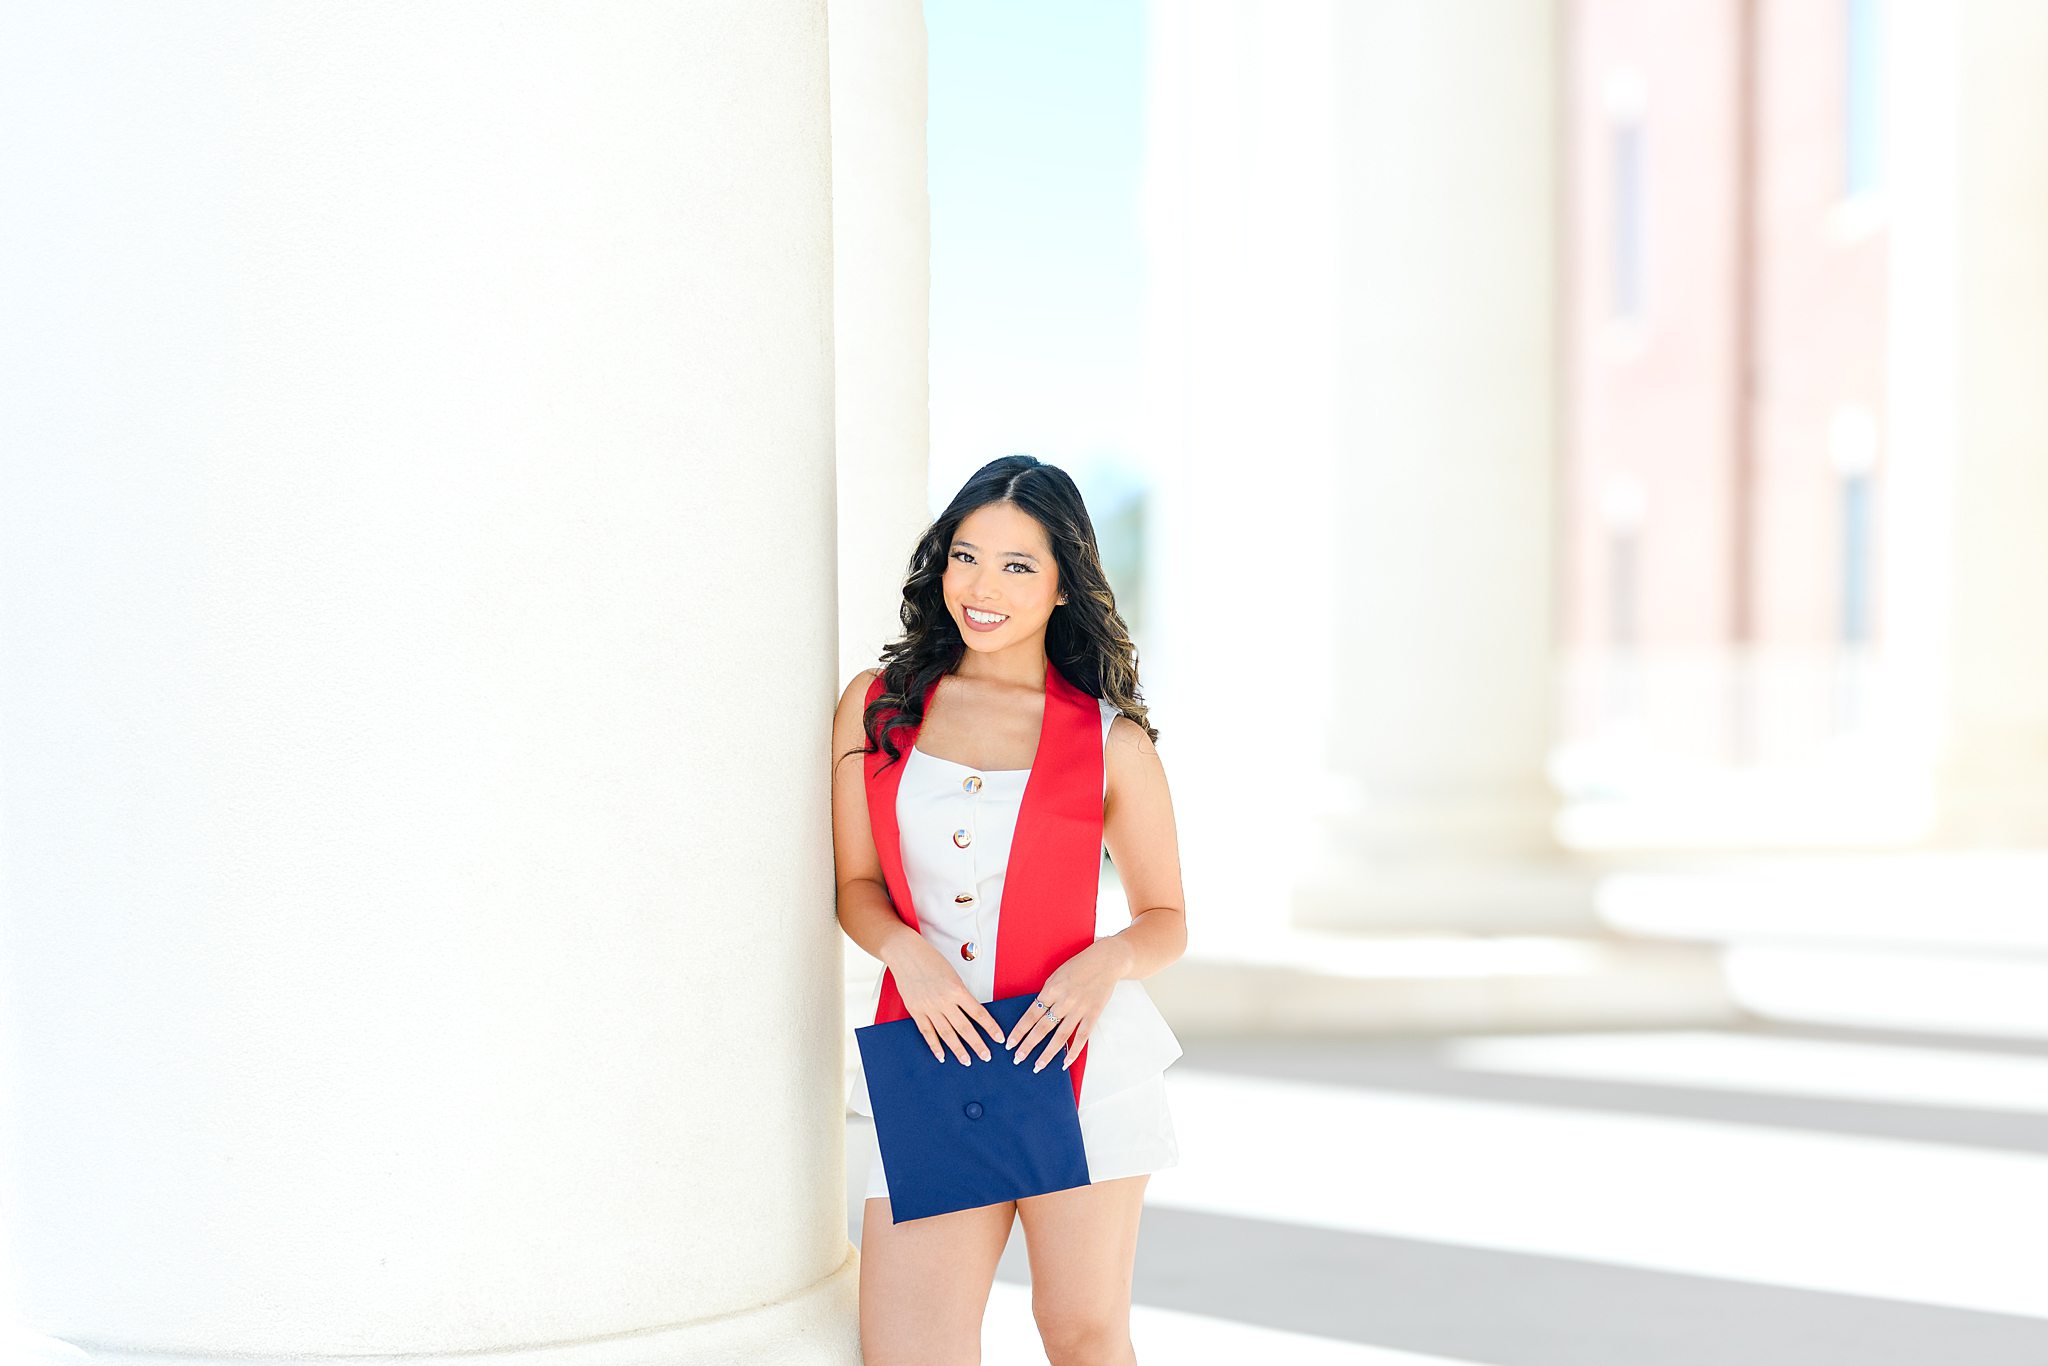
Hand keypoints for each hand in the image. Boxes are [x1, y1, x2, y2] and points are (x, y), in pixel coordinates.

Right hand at [883, 932, 1004, 1065]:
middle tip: (986, 1057)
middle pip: (964, 1027)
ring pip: (947, 1033)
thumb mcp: (952, 974)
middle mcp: (944, 1001)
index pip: (978, 1013)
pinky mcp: (915, 1011)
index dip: (990, 1027)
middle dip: (977, 1044)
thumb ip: (960, 994)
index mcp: (957, 989)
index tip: (999, 1039)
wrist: (906, 953)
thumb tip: (971, 1012)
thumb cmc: (931, 960)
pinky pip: (927, 1032)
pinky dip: (934, 1045)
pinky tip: (941, 1056)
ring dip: (958, 1049)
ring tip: (967, 1061)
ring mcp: (929, 1007)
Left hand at [1006, 939, 1127, 1072]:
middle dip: (1028, 1045)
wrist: (1106, 961)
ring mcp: (1079, 1009)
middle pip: (1042, 1028)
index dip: (1019, 1031)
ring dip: (1048, 1054)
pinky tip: (1065, 1063)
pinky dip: (1073, 1052)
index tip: (1009, 1043)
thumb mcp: (1057, 975)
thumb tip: (1037, 1013)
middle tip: (1017, 1058)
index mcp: (1051, 989)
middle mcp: (1064, 1001)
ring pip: (1060, 1036)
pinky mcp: (1093, 1014)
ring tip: (1038, 1066)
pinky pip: (1082, 1037)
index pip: (1031, 1015)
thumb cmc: (1080, 965)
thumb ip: (1048, 994)